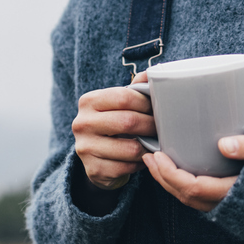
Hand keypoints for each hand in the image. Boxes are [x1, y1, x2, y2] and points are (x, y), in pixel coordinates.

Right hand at [72, 72, 155, 189]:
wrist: (96, 157)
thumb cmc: (113, 124)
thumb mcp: (120, 104)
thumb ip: (135, 89)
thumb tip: (152, 74)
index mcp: (88, 101)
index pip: (124, 97)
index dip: (146, 103)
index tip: (158, 108)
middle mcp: (81, 123)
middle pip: (128, 122)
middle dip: (151, 126)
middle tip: (162, 128)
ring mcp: (84, 148)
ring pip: (131, 149)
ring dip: (148, 147)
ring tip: (155, 143)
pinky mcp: (93, 170)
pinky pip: (128, 167)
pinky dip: (140, 164)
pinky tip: (142, 158)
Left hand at [142, 134, 243, 211]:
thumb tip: (224, 143)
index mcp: (236, 195)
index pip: (191, 189)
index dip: (169, 174)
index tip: (155, 155)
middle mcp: (232, 210)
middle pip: (187, 198)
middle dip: (164, 178)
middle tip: (149, 156)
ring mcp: (236, 215)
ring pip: (195, 203)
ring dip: (173, 184)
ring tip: (161, 162)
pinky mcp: (240, 213)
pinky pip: (206, 203)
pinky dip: (189, 188)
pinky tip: (187, 171)